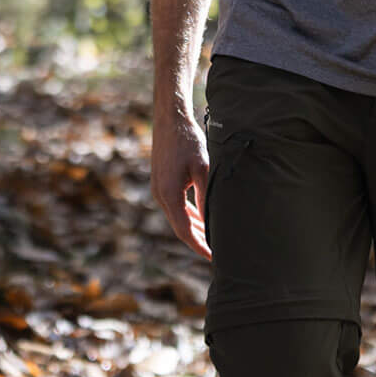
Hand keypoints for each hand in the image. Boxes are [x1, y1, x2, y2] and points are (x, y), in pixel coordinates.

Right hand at [149, 102, 210, 258]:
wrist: (170, 118)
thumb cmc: (188, 140)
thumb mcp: (203, 168)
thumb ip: (207, 196)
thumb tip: (213, 221)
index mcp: (168, 195)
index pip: (184, 231)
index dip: (199, 246)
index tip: (214, 258)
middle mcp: (160, 195)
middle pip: (180, 227)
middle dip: (198, 241)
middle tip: (217, 254)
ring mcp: (158, 189)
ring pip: (178, 217)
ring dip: (194, 228)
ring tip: (212, 241)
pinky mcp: (162, 182)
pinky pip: (176, 206)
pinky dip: (189, 215)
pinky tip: (201, 219)